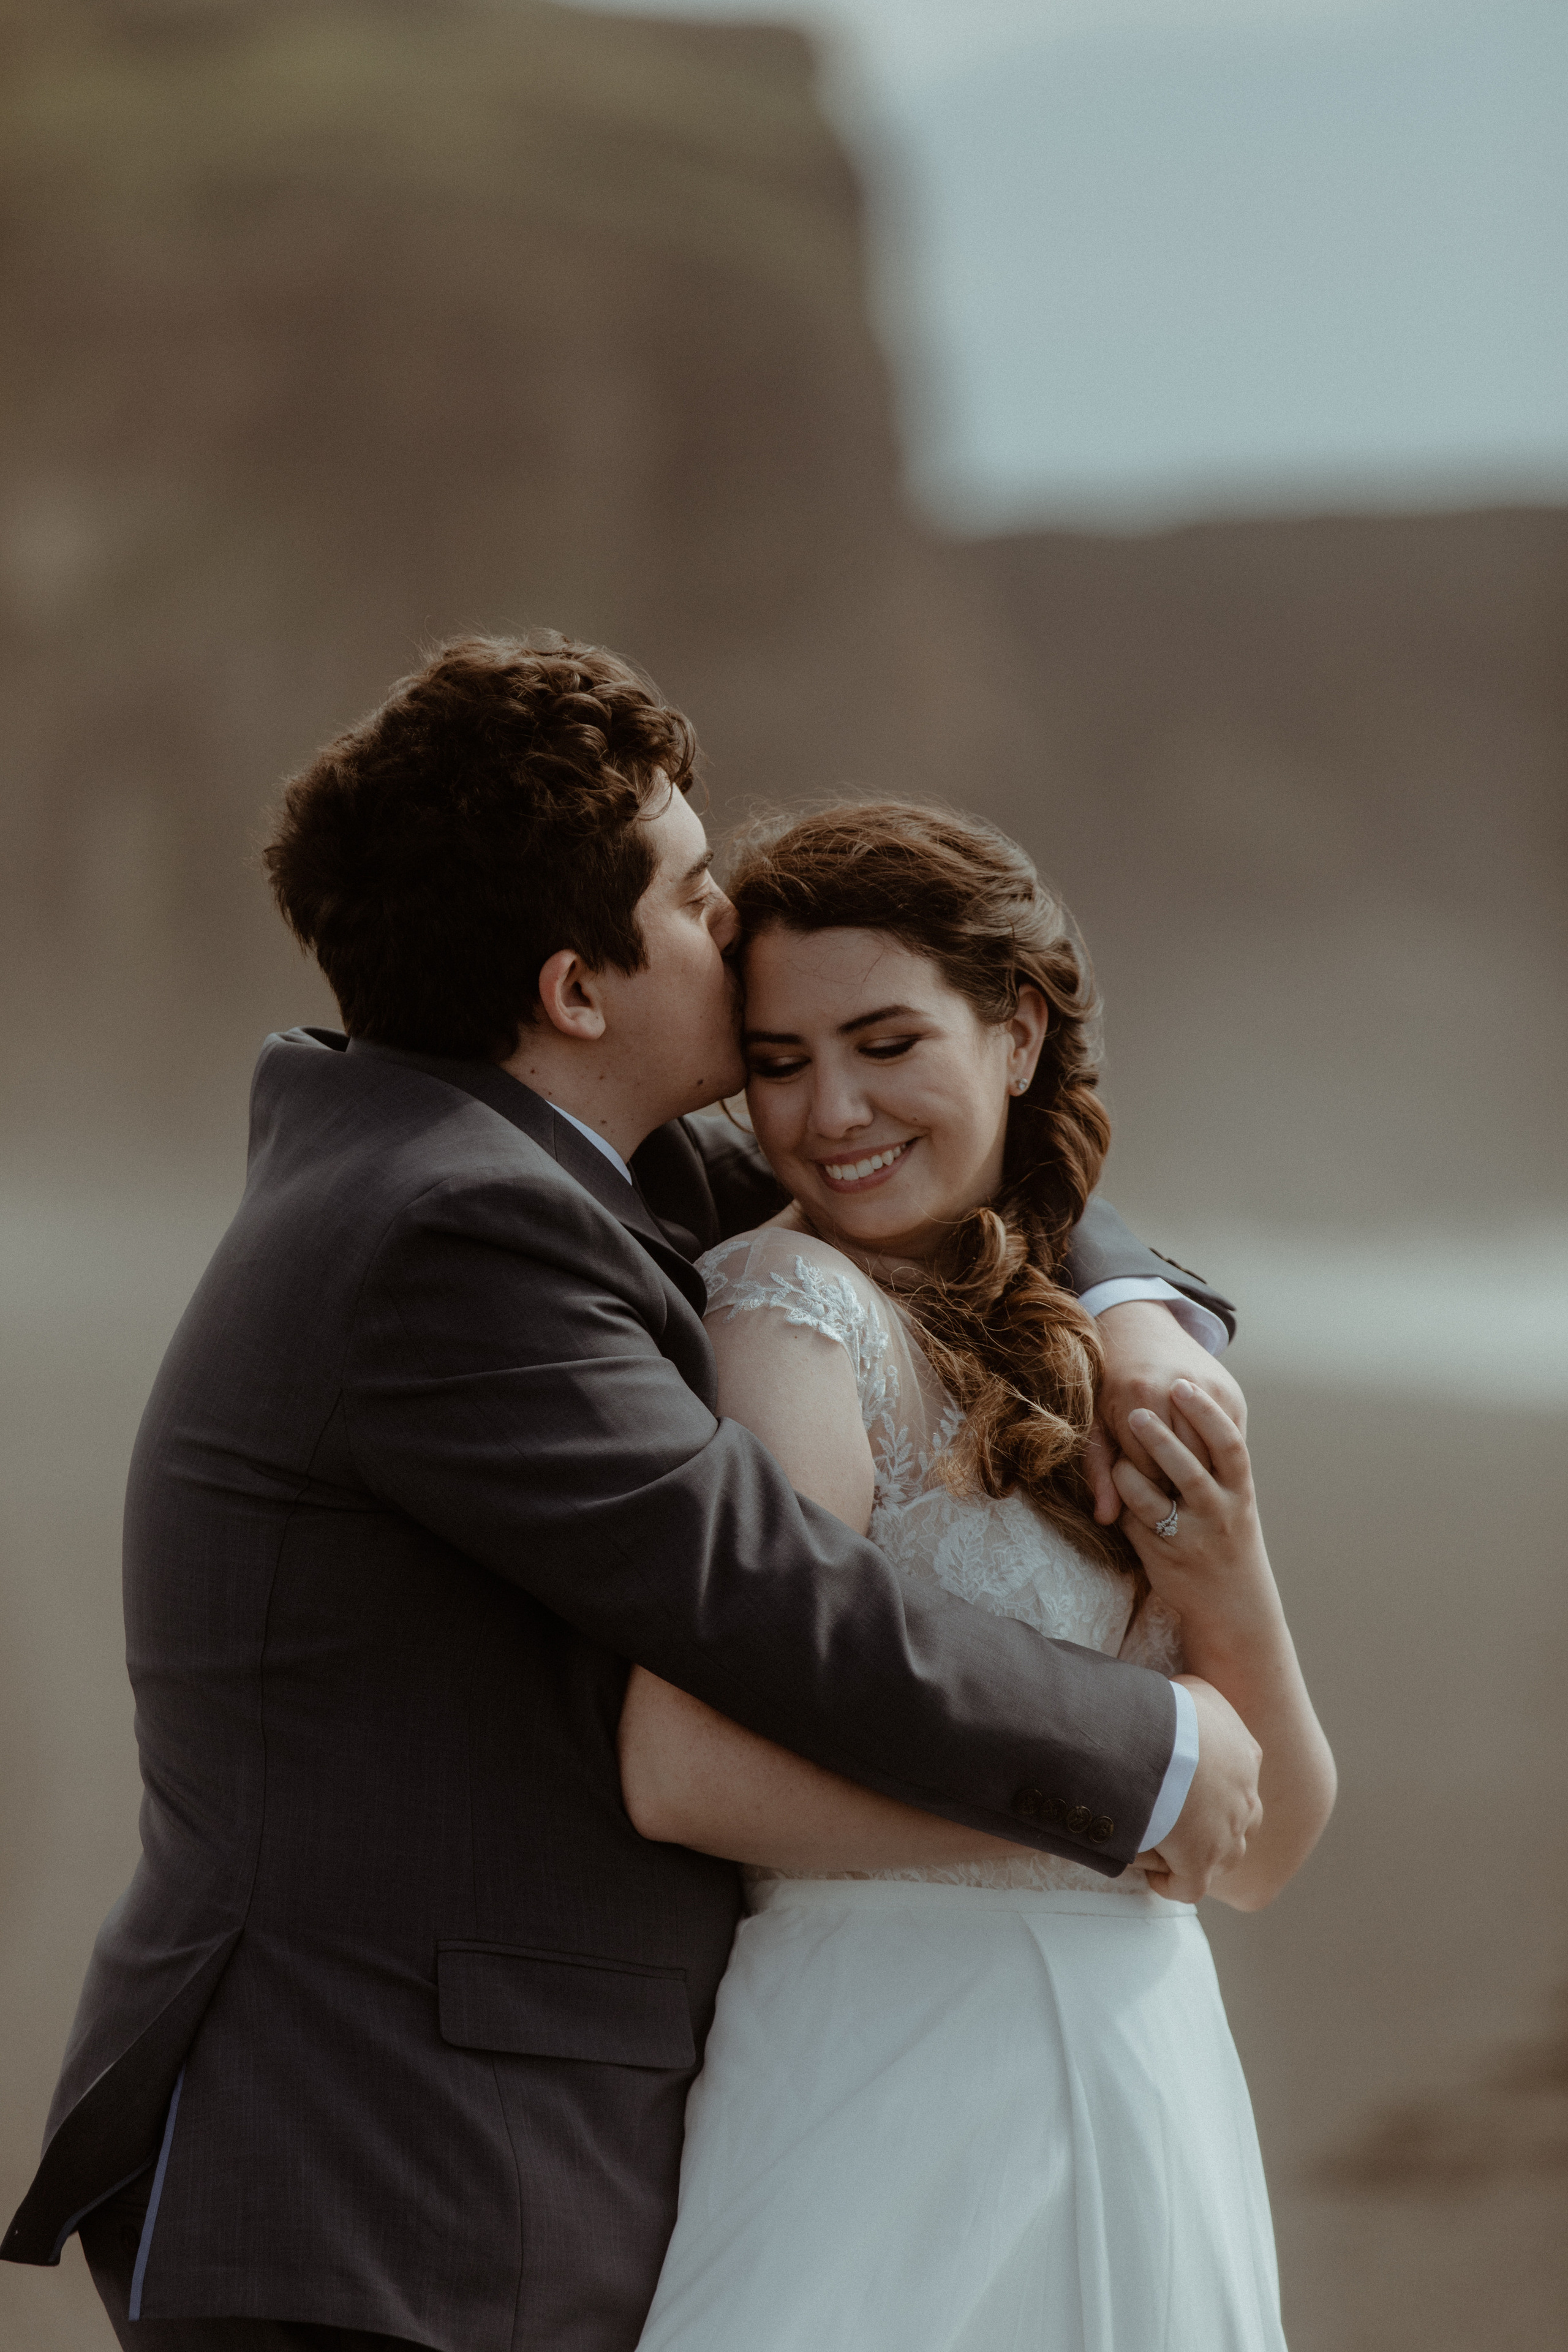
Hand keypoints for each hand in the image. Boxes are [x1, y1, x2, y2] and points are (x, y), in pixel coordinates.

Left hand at [1086, 1300, 1246, 1523]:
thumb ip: (1099, 1469)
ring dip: (1199, 1474)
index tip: (1140, 1497)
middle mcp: (1174, 1389)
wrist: (1139, 1328)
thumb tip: (1104, 1519)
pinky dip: (1217, 1458)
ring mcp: (1208, 1387)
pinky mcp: (1231, 1391)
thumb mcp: (1098, 1424)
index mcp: (1138, 1396)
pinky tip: (1204, 1464)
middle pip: (1183, 1463)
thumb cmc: (1111, 1384)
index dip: (1144, 1490)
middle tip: (1167, 1496)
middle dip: (1173, 1485)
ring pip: (1210, 1454)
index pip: (1147, 1468)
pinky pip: (1229, 1440)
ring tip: (1183, 1483)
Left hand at [1110, 1380, 1270, 1623]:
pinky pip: (1142, 1517)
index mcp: (1240, 1489)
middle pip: (1202, 1458)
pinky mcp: (1168, 1554)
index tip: (1184, 1384)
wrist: (1235, 1606)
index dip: (1206, 1411)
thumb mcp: (1227, 1501)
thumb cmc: (1223, 1538)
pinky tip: (1115, 1475)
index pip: (1228, 1442)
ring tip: (1129, 1427)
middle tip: (1149, 1401)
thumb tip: (1175, 1417)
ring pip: (1170, 1488)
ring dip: (1146, 1457)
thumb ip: (1208, 1462)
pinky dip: (1125, 1493)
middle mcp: (1224, 1508)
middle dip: (1174, 1428)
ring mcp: (1198, 1532)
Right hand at [1137, 1674, 1261, 1901]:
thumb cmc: (1173, 1712)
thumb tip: (1182, 1694)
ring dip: (1198, 1856)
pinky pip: (1187, 1887)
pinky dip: (1169, 1883)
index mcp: (1246, 1758)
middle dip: (1216, 1824)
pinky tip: (1151, 1875)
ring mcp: (1226, 1838)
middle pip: (1239, 1821)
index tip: (1188, 1784)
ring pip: (1222, 1857)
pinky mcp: (1200, 1865)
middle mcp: (1245, 1801)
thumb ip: (1196, 1696)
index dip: (1215, 1784)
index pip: (1240, 1779)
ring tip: (1167, 1847)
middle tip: (1182, 1819)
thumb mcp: (1193, 1689)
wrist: (1161, 1745)